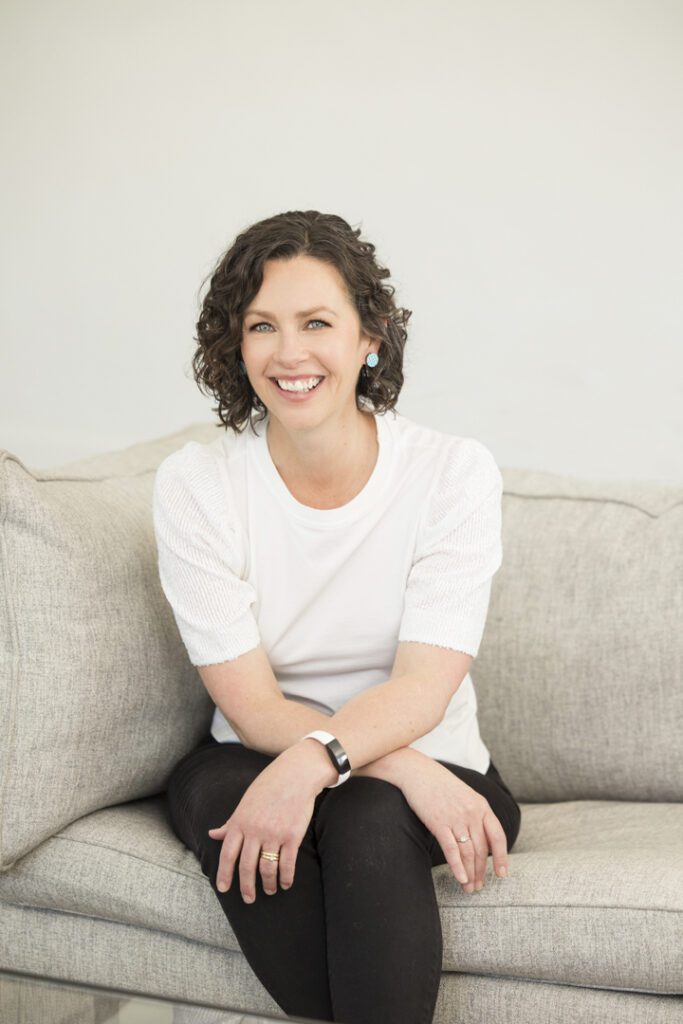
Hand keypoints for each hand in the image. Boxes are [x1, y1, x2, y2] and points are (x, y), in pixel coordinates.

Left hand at [207, 746, 317, 903]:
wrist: (296, 774)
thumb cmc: (268, 787)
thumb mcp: (245, 803)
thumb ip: (230, 822)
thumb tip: (212, 834)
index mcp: (240, 822)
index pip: (227, 854)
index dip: (224, 874)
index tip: (223, 889)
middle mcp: (255, 830)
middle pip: (246, 866)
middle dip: (246, 887)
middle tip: (248, 899)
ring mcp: (274, 833)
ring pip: (267, 868)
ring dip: (268, 884)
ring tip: (270, 890)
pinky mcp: (292, 836)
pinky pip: (287, 863)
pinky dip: (286, 877)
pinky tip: (285, 883)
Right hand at [399, 757, 508, 892]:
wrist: (416, 771)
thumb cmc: (439, 784)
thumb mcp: (465, 794)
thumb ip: (475, 814)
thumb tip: (482, 838)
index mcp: (481, 805)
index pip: (498, 836)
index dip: (502, 857)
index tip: (502, 874)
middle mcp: (472, 812)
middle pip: (482, 850)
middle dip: (481, 872)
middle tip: (478, 887)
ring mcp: (455, 818)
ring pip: (468, 853)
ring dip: (470, 874)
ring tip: (468, 888)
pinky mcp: (438, 822)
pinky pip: (451, 849)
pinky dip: (457, 867)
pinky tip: (460, 878)